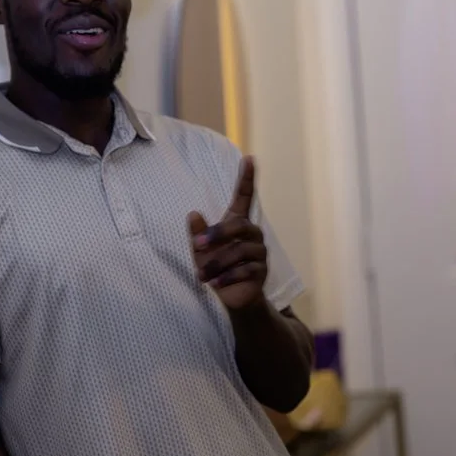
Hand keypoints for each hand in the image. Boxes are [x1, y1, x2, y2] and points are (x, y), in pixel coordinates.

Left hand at [188, 156, 267, 310]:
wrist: (232, 297)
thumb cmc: (216, 268)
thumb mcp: (201, 251)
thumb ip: (198, 234)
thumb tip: (193, 213)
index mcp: (238, 223)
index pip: (245, 197)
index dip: (247, 178)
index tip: (249, 158)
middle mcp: (252, 234)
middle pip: (240, 225)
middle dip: (218, 234)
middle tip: (197, 245)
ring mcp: (259, 252)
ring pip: (240, 251)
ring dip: (217, 263)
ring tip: (202, 275)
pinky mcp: (262, 271)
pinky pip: (245, 270)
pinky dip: (227, 277)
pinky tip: (214, 284)